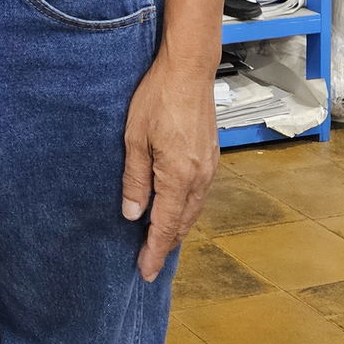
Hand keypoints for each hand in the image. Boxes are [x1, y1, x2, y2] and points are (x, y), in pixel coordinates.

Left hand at [122, 52, 219, 280]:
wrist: (188, 71)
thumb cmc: (158, 98)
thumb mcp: (134, 138)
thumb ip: (135, 179)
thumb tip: (132, 213)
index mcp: (178, 177)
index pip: (164, 226)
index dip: (154, 252)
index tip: (145, 272)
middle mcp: (199, 178)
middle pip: (182, 223)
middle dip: (165, 244)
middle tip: (148, 261)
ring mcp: (209, 167)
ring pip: (192, 210)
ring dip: (176, 227)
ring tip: (160, 241)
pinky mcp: (211, 156)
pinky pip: (199, 194)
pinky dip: (186, 209)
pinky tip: (175, 208)